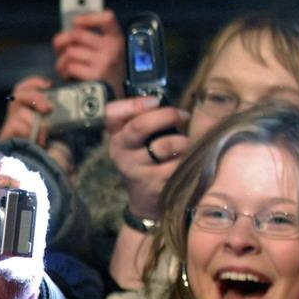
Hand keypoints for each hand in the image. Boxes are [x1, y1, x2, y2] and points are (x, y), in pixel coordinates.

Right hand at [0, 75, 52, 145]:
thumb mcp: (55, 128)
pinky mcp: (5, 136)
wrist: (40, 172)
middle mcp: (16, 115)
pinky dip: (28, 131)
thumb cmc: (50, 150)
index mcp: (28, 110)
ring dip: (34, 122)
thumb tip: (59, 100)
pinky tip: (35, 141)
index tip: (48, 84)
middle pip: (18, 93)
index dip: (33, 82)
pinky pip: (16, 124)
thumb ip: (54, 115)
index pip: (23, 89)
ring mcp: (10, 126)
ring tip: (43, 136)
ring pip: (20, 111)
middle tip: (48, 109)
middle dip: (35, 97)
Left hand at [52, 9, 125, 98]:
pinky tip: (70, 76)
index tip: (76, 22)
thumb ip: (91, 40)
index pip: (107, 18)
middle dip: (62, 41)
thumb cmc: (105, 72)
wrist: (114, 96)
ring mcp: (104, 62)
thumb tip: (66, 33)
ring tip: (65, 68)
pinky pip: (70, 67)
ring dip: (61, 61)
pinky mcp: (95, 76)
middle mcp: (112, 48)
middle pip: (77, 34)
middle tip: (59, 49)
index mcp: (115, 39)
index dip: (88, 17)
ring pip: (70, 52)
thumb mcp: (106, 51)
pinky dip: (65, 72)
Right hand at [105, 97, 190, 218]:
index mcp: (116, 135)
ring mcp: (135, 169)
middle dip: (166, 116)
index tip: (155, 101)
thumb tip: (162, 100)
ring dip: (182, 141)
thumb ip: (143, 117)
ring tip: (186, 144)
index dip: (134, 104)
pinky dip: (186, 160)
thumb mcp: (136, 139)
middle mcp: (120, 151)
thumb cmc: (144, 158)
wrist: (144, 197)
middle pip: (139, 126)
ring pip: (163, 146)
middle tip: (182, 115)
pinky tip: (187, 161)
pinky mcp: (153, 184)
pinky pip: (176, 166)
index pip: (112, 113)